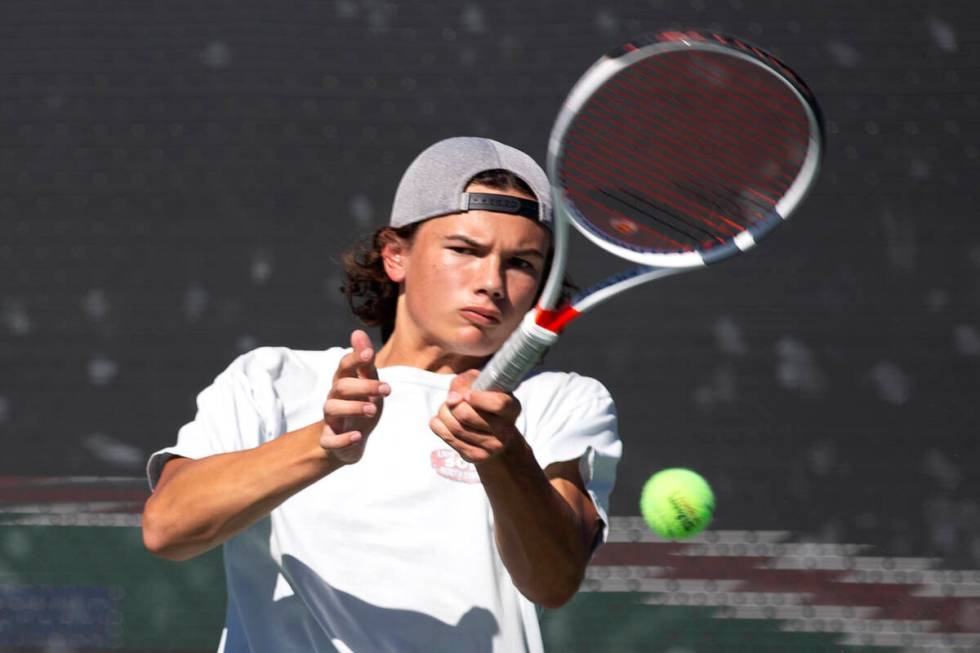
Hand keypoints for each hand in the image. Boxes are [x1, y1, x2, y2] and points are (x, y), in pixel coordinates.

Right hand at [320, 330, 389, 463]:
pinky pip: (329, 439)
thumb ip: (365, 361)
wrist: (352, 438)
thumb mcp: (367, 382)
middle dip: (363, 386)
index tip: (369, 354)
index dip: (355, 359)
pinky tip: (357, 436)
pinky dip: (342, 438)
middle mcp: (334, 398)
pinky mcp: (330, 439)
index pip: (344, 366)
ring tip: (373, 409)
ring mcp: (330, 419)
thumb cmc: (361, 404)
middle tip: (387, 389)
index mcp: (343, 382)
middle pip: (341, 386)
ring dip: (352, 408)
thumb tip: (357, 331)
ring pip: (332, 409)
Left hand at [429, 370, 522, 464]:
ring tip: (446, 410)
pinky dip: (438, 426)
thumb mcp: (479, 383)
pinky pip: (447, 437)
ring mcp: (492, 447)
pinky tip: (444, 421)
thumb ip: (465, 382)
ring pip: (454, 427)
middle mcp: (506, 430)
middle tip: (451, 401)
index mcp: (512, 408)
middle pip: (466, 415)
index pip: (497, 404)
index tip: (467, 394)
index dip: (477, 398)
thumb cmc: (484, 401)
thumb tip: (452, 400)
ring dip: (443, 413)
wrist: (493, 434)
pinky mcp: (476, 457)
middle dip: (452, 404)